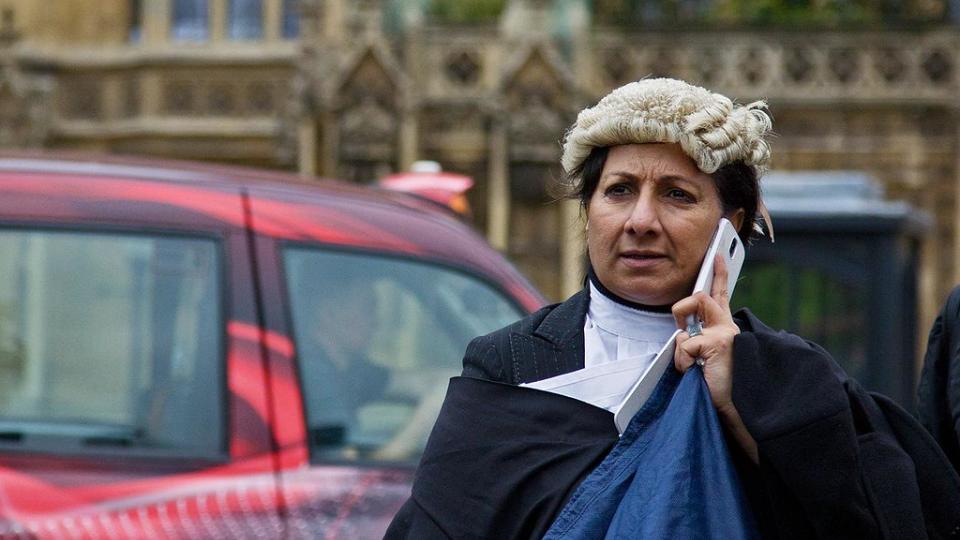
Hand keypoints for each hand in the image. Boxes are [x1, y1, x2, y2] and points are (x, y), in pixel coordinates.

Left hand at [671, 254, 738, 413]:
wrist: (742, 406)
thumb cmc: (723, 386)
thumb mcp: (710, 358)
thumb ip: (699, 341)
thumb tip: (681, 334)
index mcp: (725, 329)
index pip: (720, 296)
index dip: (720, 274)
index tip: (717, 256)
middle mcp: (727, 326)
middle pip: (701, 297)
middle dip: (683, 308)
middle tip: (682, 325)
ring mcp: (723, 332)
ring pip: (689, 314)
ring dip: (682, 344)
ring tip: (693, 364)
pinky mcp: (716, 342)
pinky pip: (684, 344)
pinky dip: (682, 360)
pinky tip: (696, 371)